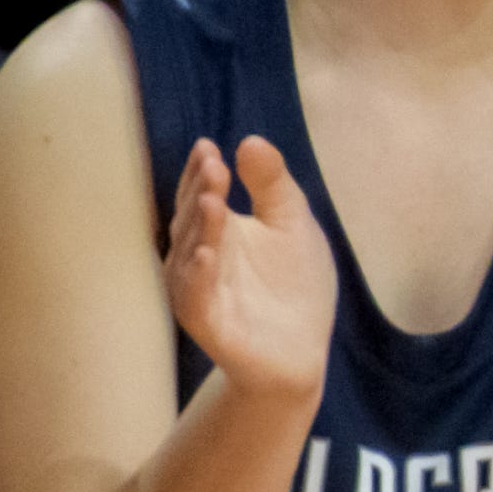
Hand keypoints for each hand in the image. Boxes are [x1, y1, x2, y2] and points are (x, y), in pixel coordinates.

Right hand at [164, 135, 336, 408]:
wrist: (301, 351)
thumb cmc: (294, 284)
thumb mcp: (292, 223)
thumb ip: (273, 185)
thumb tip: (250, 140)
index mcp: (215, 230)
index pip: (200, 194)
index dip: (202, 172)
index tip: (209, 146)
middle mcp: (197, 258)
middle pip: (193, 219)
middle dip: (200, 191)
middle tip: (212, 164)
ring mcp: (200, 291)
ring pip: (191, 255)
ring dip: (200, 228)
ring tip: (212, 200)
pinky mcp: (209, 324)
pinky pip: (198, 298)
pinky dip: (200, 277)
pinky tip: (207, 254)